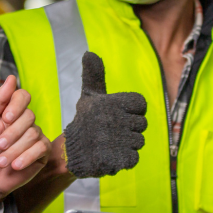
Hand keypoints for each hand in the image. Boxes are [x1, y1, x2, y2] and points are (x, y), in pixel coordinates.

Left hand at [0, 75, 50, 203]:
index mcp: (10, 110)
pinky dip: (26, 157)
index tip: (5, 118)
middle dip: (11, 133)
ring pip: (33, 134)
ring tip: (1, 161)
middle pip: (29, 116)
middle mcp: (25, 120)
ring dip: (14, 149)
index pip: (23, 96)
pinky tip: (15, 165)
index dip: (16, 106)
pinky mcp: (42, 152)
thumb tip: (12, 78)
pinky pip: (41, 148)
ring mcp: (35, 135)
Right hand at [63, 52, 147, 178]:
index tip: (119, 115)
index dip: (133, 110)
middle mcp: (115, 120)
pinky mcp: (117, 159)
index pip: (140, 104)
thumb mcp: (89, 96)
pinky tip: (112, 154)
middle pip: (142, 124)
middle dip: (130, 129)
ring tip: (110, 143)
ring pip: (139, 141)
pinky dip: (125, 158)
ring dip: (127, 144)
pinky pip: (134, 158)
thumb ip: (94, 75)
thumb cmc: (85, 121)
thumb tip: (89, 52)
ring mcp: (117, 141)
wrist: (71, 151)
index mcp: (112, 103)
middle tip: (112, 132)